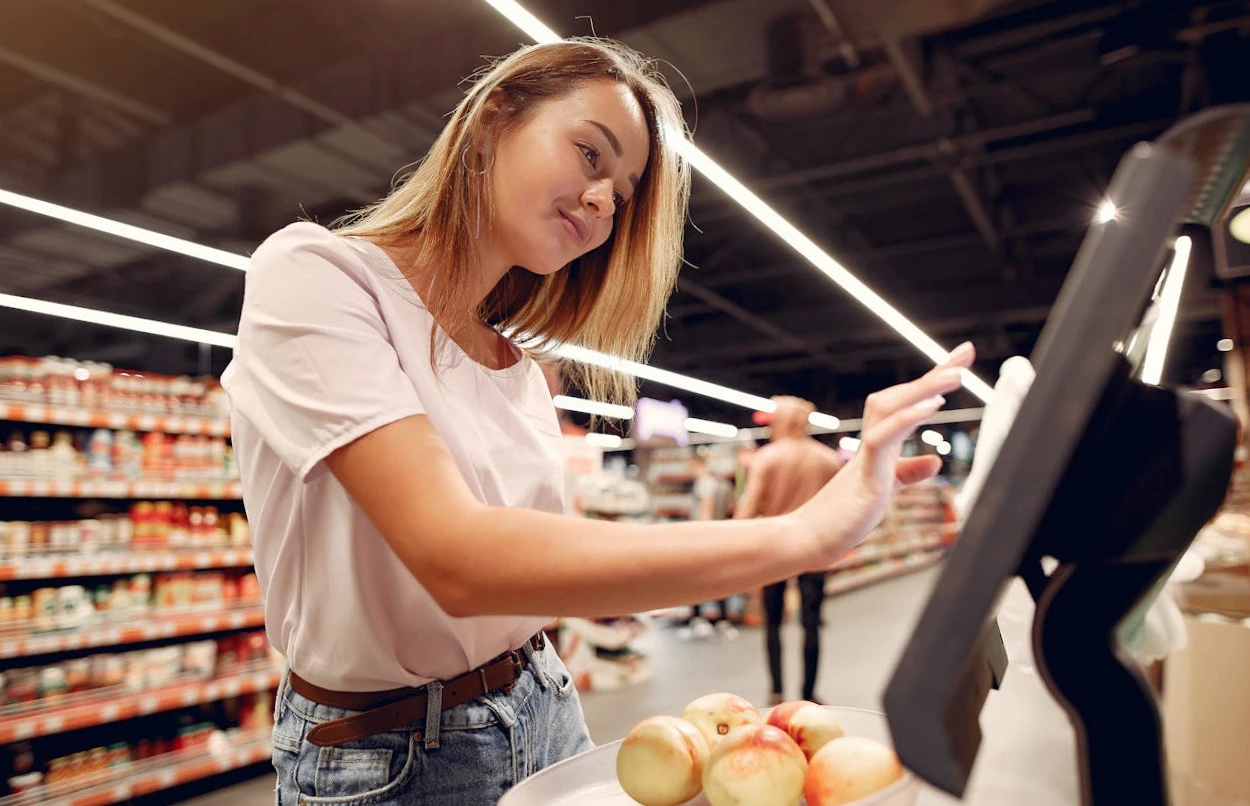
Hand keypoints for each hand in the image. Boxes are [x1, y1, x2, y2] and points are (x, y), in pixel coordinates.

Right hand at [791, 342, 975, 563]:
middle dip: (934, 373)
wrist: (806, 540)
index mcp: (878, 446)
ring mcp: (866, 457)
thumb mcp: (882, 491)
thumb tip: (935, 460)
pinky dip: (906, 419)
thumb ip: (906, 473)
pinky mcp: (864, 477)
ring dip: (923, 389)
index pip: (906, 405)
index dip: (931, 380)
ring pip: (890, 408)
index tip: (957, 361)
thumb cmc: (839, 518)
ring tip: (955, 375)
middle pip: (900, 396)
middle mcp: (872, 443)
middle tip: (966, 351)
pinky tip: (931, 406)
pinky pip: (882, 439)